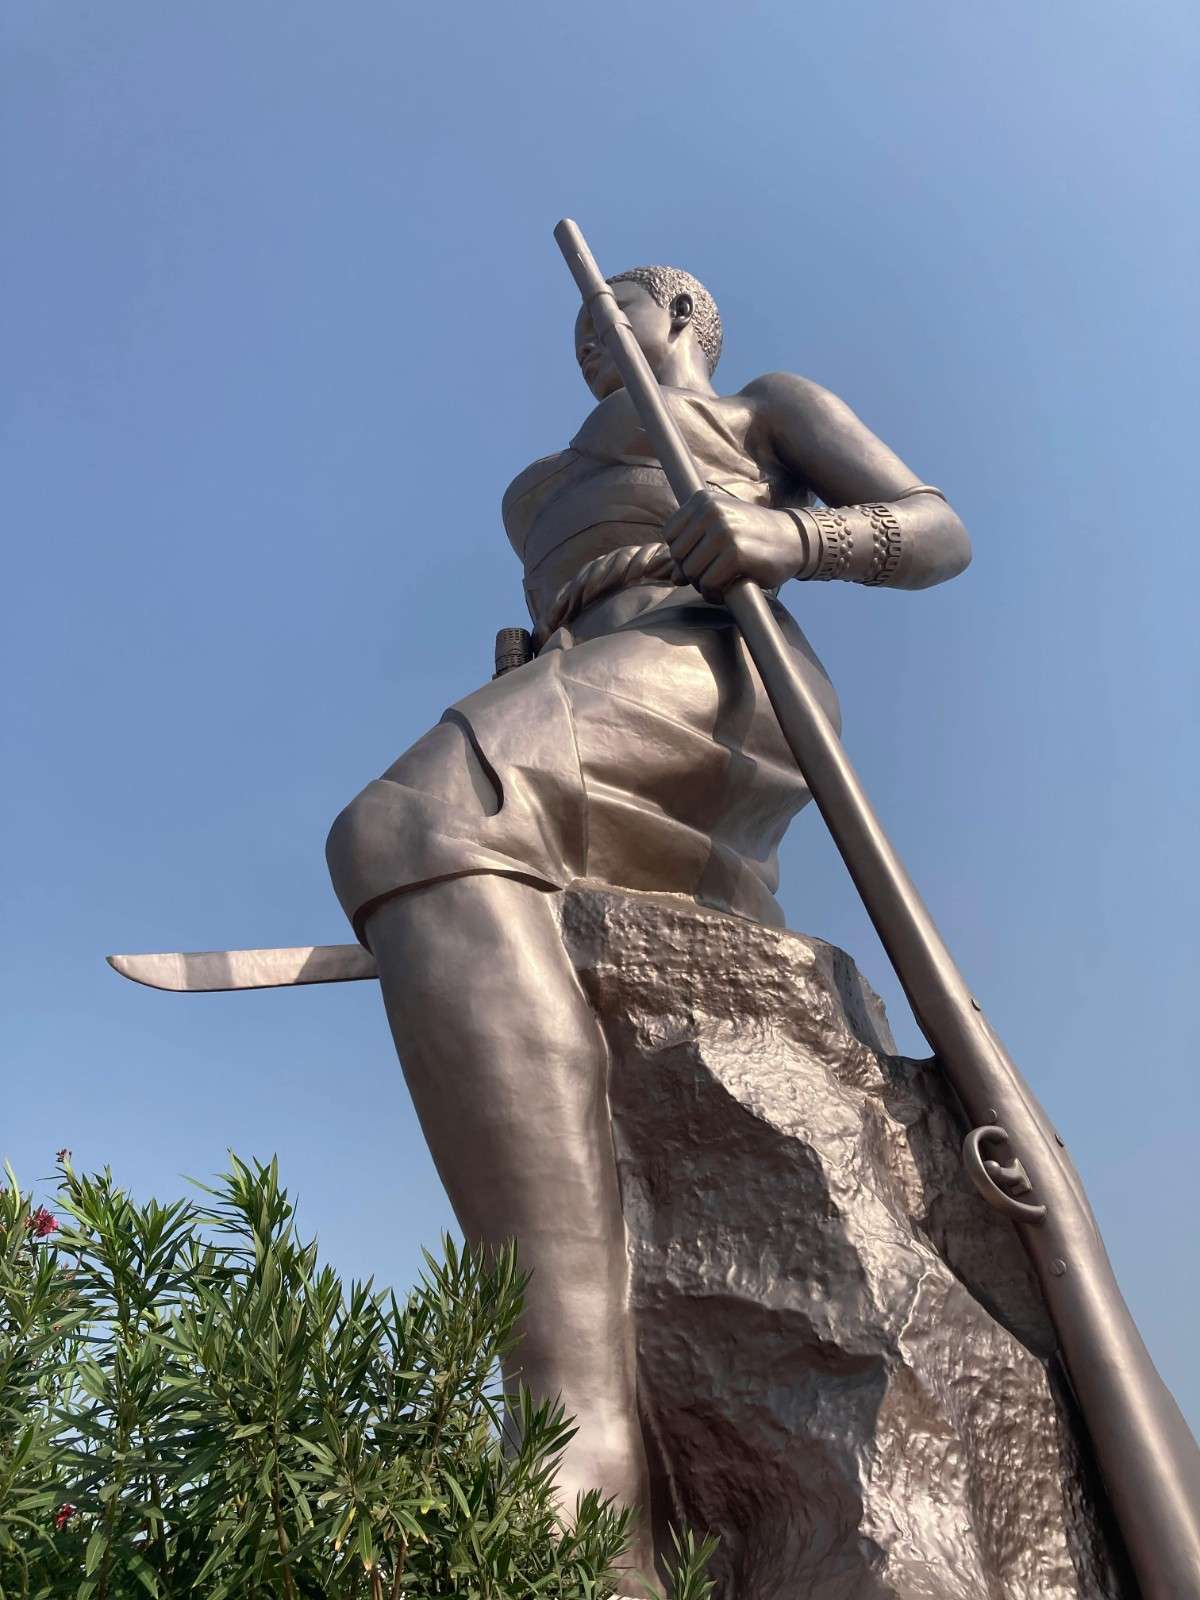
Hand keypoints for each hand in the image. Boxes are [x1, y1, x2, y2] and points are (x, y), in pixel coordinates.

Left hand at [664, 490, 804, 599]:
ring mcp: (724, 531)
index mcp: (703, 500)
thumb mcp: (720, 531)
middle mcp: (711, 511)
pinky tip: (725, 592)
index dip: (681, 554)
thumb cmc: (753, 538)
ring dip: (702, 586)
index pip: (670, 534)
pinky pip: (709, 583)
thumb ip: (693, 549)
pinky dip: (714, 595)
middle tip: (711, 576)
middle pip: (678, 555)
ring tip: (719, 584)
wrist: (793, 540)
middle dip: (691, 572)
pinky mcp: (736, 553)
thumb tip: (672, 578)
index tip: (701, 560)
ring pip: (691, 571)